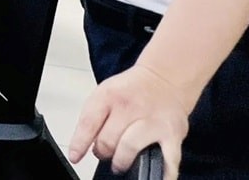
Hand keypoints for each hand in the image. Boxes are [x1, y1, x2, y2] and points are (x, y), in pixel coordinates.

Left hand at [69, 64, 188, 176]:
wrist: (165, 78)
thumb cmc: (132, 89)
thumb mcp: (105, 93)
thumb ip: (94, 117)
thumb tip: (83, 144)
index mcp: (109, 96)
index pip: (88, 123)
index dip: (79, 144)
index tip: (75, 156)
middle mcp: (130, 107)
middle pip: (107, 140)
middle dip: (102, 152)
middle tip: (104, 153)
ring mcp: (153, 122)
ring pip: (129, 150)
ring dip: (121, 162)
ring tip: (120, 163)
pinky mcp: (173, 134)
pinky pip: (167, 161)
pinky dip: (161, 174)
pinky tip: (153, 175)